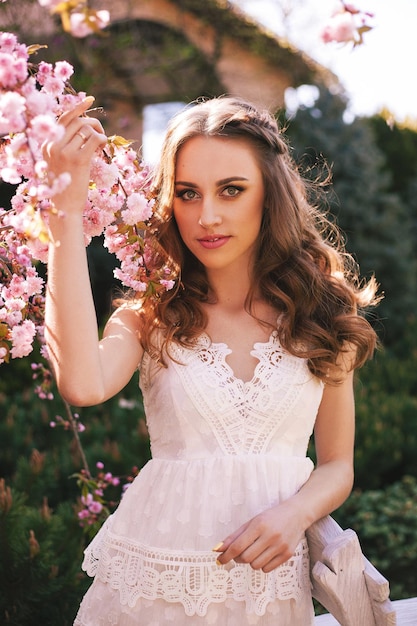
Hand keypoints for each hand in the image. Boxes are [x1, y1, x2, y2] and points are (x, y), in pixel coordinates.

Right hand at [43, 96, 106, 213]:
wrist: (65, 207)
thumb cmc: (66, 187)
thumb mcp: (60, 164)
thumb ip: (66, 146)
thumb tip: (85, 128)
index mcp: (46, 145)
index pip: (62, 119)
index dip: (78, 107)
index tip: (90, 99)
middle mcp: (53, 145)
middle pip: (78, 121)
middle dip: (93, 123)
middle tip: (101, 134)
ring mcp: (64, 152)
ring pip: (87, 128)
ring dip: (99, 133)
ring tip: (101, 144)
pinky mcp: (78, 160)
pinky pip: (95, 139)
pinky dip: (103, 140)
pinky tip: (103, 149)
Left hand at [213, 501, 304, 572]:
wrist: (296, 514)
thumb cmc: (271, 517)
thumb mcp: (252, 522)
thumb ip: (235, 536)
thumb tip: (217, 549)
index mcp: (259, 525)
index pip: (238, 546)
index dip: (226, 555)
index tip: (219, 560)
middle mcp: (270, 536)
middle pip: (246, 558)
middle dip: (238, 558)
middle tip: (239, 553)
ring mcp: (280, 546)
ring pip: (256, 565)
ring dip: (250, 561)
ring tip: (253, 551)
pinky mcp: (287, 555)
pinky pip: (267, 569)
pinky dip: (261, 565)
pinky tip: (264, 555)